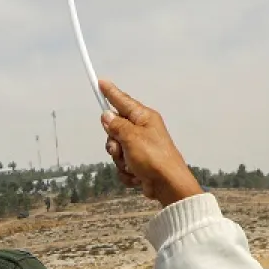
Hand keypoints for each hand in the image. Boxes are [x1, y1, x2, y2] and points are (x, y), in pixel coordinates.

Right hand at [98, 79, 201, 206]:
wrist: (168, 185)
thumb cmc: (153, 158)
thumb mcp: (131, 137)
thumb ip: (116, 126)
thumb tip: (107, 115)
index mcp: (144, 118)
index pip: (123, 101)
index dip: (110, 93)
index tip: (100, 82)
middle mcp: (143, 130)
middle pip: (115, 129)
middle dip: (113, 143)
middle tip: (119, 149)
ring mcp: (141, 148)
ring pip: (117, 150)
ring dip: (120, 160)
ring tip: (132, 165)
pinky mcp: (139, 164)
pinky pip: (122, 165)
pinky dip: (127, 172)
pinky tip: (137, 176)